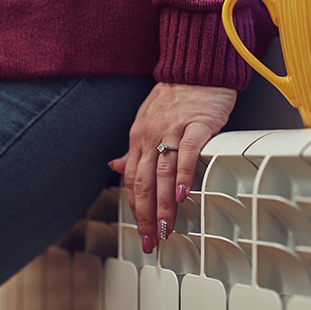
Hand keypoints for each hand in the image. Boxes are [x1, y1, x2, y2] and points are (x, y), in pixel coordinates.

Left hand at [109, 83, 236, 252]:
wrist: (196, 68)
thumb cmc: (175, 97)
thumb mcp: (146, 122)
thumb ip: (134, 150)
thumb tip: (114, 167)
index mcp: (138, 139)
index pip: (131, 181)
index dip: (135, 209)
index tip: (141, 232)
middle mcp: (150, 136)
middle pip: (145, 183)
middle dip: (146, 216)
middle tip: (151, 240)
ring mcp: (172, 130)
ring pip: (163, 174)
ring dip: (163, 205)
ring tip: (166, 228)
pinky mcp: (196, 125)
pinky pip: (187, 153)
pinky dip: (184, 176)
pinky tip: (184, 195)